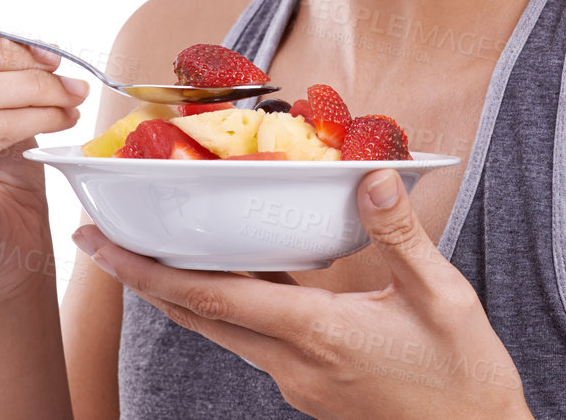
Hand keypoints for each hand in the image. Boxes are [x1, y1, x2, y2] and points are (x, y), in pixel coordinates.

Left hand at [75, 169, 532, 419]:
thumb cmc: (463, 375)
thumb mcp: (442, 296)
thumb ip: (398, 234)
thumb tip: (370, 177)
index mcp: (318, 334)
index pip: (213, 297)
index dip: (149, 269)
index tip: (104, 242)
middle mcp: (293, 363)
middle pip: (197, 316)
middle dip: (143, 277)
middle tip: (102, 238)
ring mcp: (298, 381)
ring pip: (220, 330)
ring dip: (181, 292)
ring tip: (155, 249)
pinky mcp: (310, 387)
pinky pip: (251, 339)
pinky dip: (226, 305)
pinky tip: (238, 275)